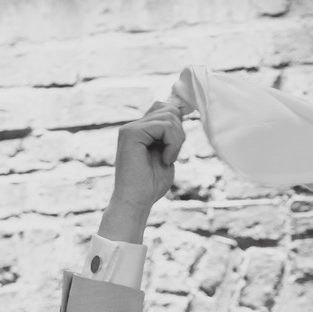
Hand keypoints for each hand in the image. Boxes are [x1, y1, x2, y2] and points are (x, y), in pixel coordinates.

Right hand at [100, 100, 188, 241]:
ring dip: (177, 140)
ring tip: (168, 158)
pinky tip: (166, 159)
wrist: (136, 202)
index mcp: (140, 130)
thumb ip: (171, 135)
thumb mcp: (167, 154)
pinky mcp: (131, 133)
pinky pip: (163, 125)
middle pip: (168, 109)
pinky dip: (172, 143)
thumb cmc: (151, 185)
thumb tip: (181, 110)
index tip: (176, 147)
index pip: (164, 108)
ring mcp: (130, 128)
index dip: (177, 123)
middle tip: (173, 154)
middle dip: (179, 132)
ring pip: (168, 116)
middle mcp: (133, 126)